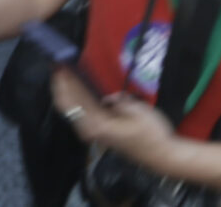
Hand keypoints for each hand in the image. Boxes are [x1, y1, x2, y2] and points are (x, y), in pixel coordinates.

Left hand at [49, 71, 179, 173]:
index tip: (61, 65)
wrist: (163, 156)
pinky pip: (79, 116)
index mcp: (99, 125)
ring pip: (71, 112)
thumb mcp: (139, 112)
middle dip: (60, 86)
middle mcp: (91, 131)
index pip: (76, 99)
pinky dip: (73, 102)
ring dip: (64, 93)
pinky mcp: (98, 134)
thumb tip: (106, 97)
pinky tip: (74, 92)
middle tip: (57, 67)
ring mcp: (93, 134)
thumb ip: (119, 101)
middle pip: (67, 106)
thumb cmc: (154, 134)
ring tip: (62, 75)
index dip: (66, 81)